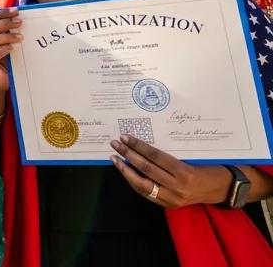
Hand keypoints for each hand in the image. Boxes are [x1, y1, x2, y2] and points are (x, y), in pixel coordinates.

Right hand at [0, 6, 20, 93]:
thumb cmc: (0, 61)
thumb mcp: (1, 44)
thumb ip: (4, 32)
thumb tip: (16, 17)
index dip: (0, 14)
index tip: (15, 11)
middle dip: (4, 24)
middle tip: (19, 23)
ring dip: (6, 37)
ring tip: (20, 37)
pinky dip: (3, 50)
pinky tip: (13, 48)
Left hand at [111, 134, 231, 207]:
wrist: (225, 189)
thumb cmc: (210, 168)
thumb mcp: (193, 158)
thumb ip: (170, 155)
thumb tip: (143, 144)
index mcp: (185, 172)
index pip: (155, 157)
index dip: (138, 146)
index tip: (125, 137)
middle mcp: (177, 187)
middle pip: (146, 169)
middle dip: (128, 155)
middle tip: (115, 144)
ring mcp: (173, 198)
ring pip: (142, 184)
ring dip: (126, 171)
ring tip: (115, 158)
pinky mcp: (170, 205)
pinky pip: (147, 193)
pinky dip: (135, 182)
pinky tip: (126, 172)